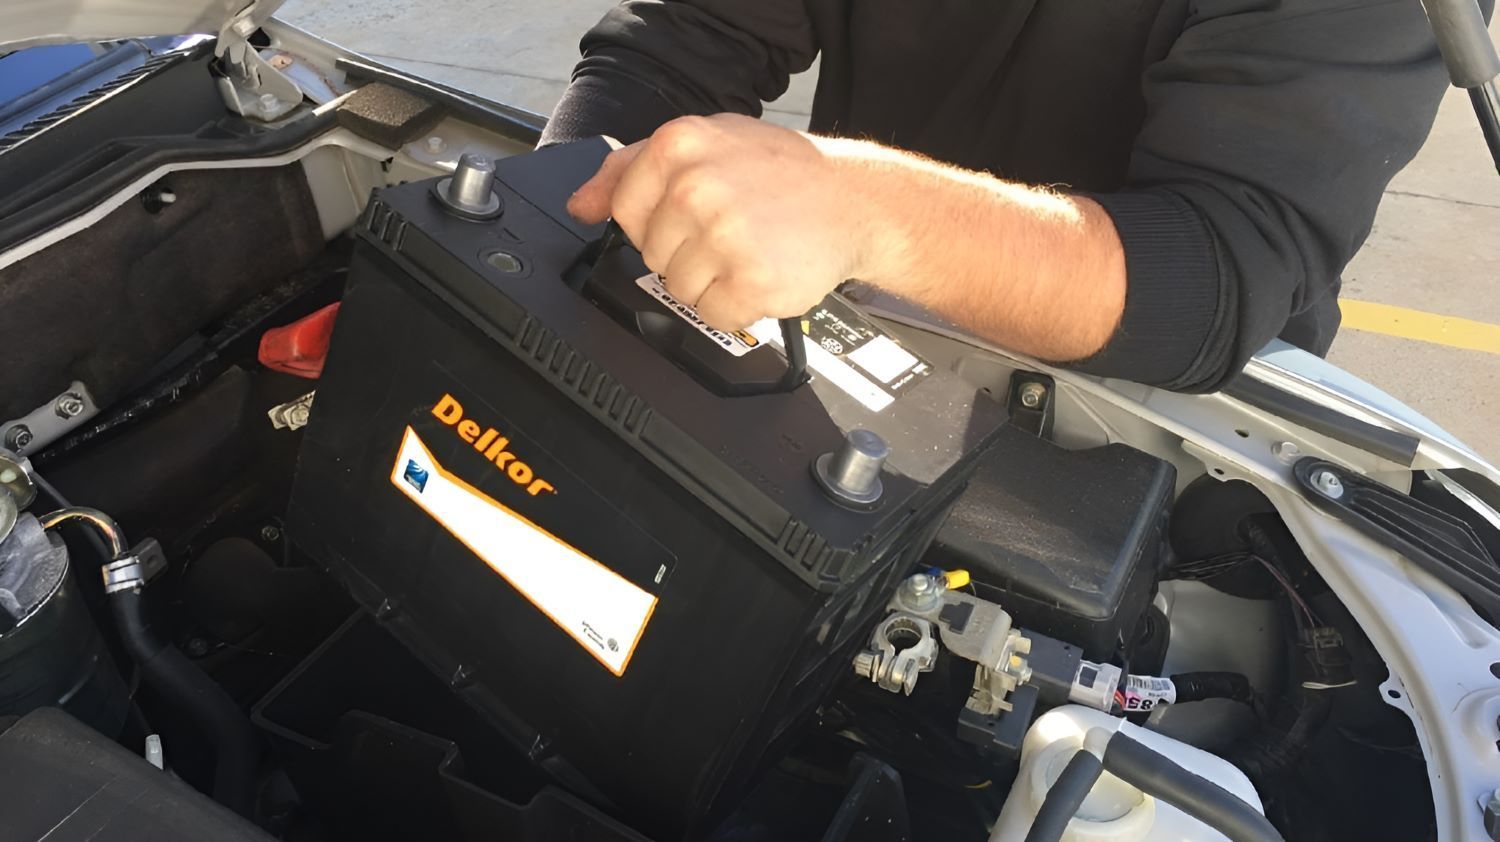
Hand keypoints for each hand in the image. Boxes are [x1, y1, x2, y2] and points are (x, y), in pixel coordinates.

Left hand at [567, 114, 872, 331]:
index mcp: (678, 144)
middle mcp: (697, 186)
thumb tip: (581, 205)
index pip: (623, 211)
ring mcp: (724, 235)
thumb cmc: (781, 174)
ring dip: (713, 282)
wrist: (855, 200)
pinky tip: (762, 274)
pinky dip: (739, 307)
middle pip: (650, 254)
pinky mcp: (752, 280)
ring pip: (679, 290)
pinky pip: (716, 315)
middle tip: (731, 231)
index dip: (655, 223)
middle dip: (686, 252)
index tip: (689, 218)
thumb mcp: (707, 144)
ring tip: (748, 250)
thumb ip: (632, 169)